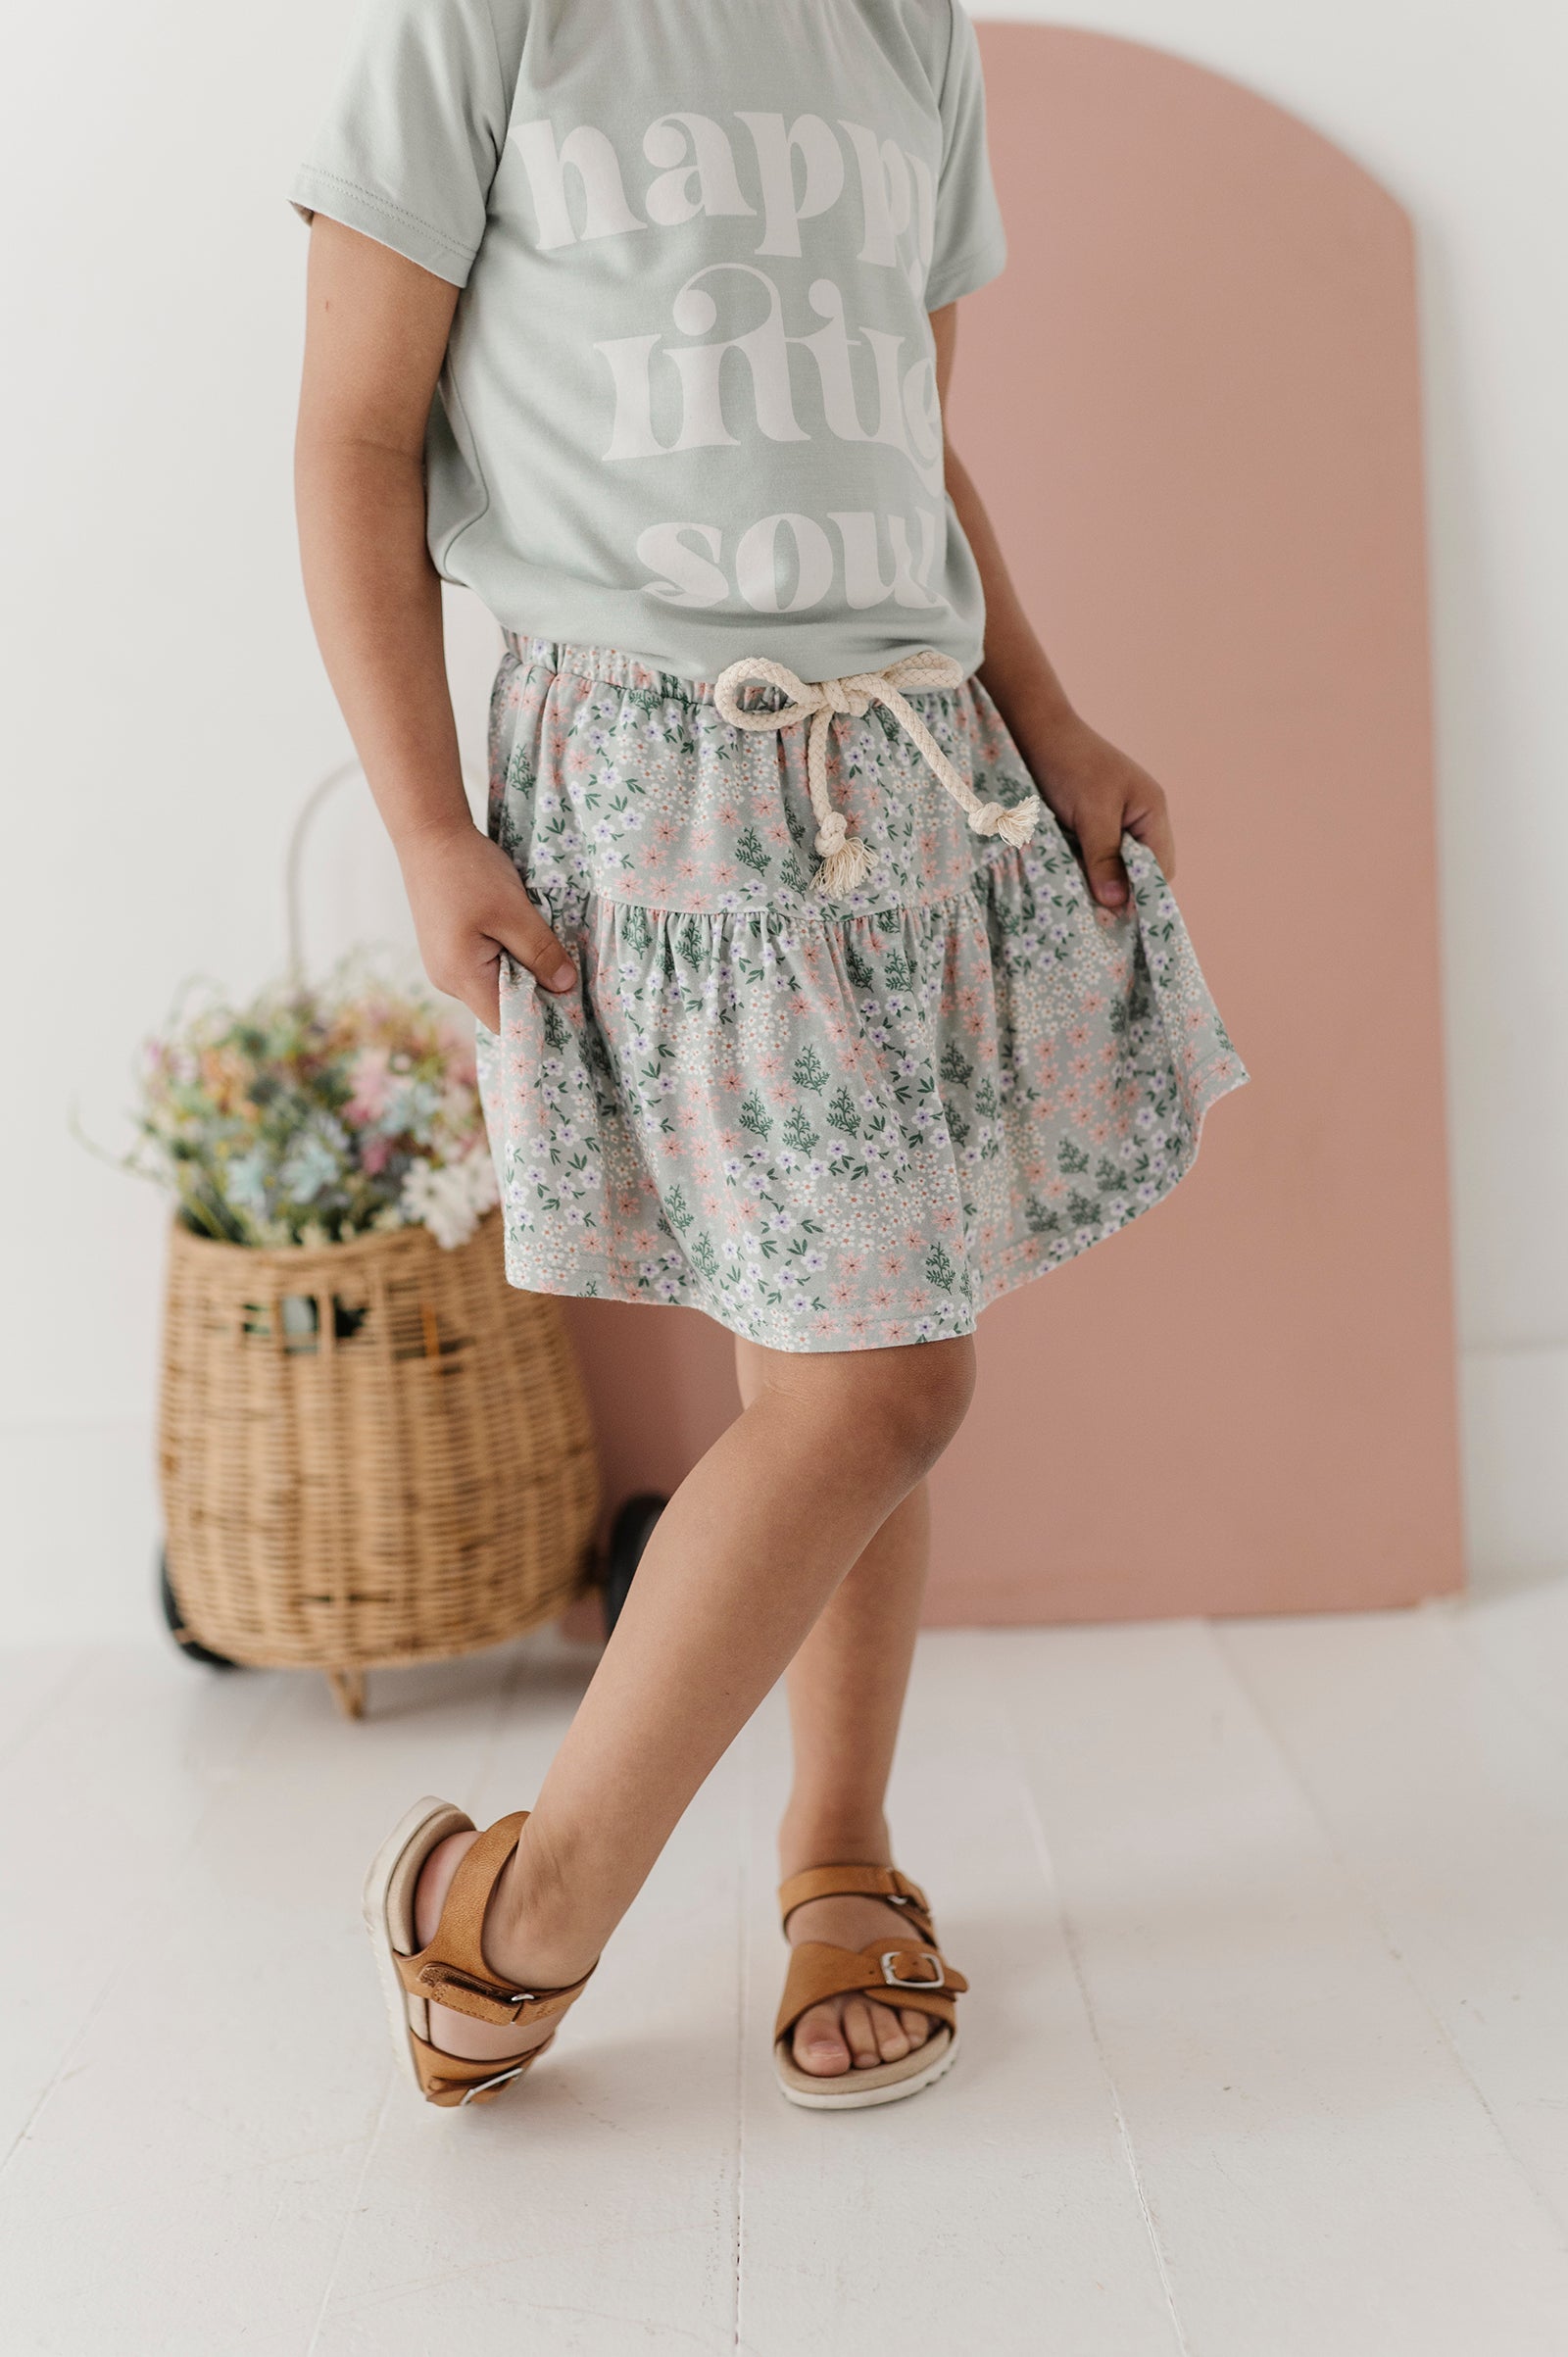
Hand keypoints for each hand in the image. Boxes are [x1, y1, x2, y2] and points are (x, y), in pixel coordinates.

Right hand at [399, 822, 574, 1030]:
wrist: (429, 833)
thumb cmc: (469, 871)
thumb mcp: (515, 912)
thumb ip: (541, 953)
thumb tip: (566, 987)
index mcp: (461, 977)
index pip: (505, 1023)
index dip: (539, 1019)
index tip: (570, 1003)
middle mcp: (447, 980)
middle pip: (500, 1006)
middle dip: (533, 991)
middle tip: (565, 968)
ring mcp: (444, 964)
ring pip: (495, 984)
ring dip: (521, 969)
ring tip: (541, 944)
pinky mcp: (447, 948)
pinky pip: (485, 965)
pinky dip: (506, 955)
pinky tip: (519, 932)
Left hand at [1027, 714, 1176, 911]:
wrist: (1034, 730)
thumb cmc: (1069, 764)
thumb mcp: (1091, 812)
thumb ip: (1105, 856)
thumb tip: (1117, 902)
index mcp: (1151, 812)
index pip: (1160, 870)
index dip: (1140, 895)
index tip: (1113, 918)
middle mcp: (1138, 819)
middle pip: (1138, 872)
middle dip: (1117, 891)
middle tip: (1090, 914)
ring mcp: (1113, 822)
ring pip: (1113, 868)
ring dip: (1095, 881)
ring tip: (1075, 900)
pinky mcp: (1088, 824)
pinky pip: (1092, 858)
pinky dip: (1080, 870)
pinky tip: (1064, 880)